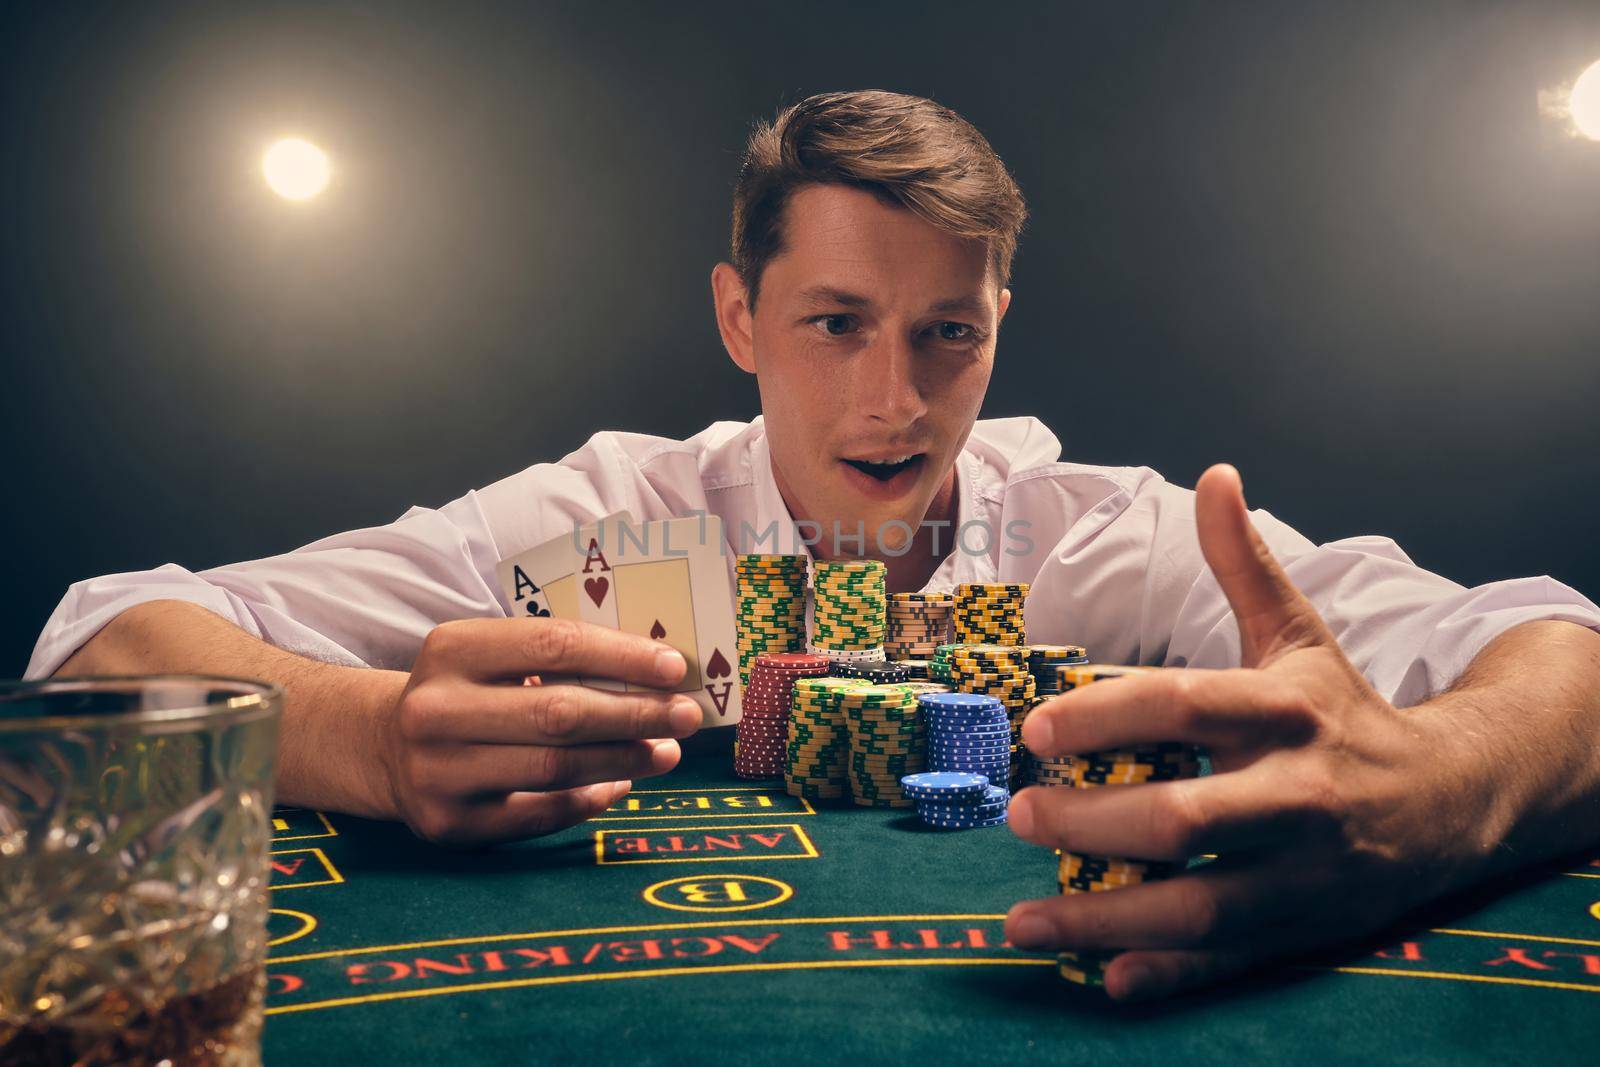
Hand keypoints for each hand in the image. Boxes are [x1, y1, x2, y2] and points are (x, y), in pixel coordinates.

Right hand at [381, 617, 701, 846]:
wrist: (384, 747)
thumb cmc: (466, 692)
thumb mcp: (490, 656)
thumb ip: (557, 658)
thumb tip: (655, 675)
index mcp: (451, 649)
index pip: (553, 645)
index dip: (621, 656)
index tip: (674, 668)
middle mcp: (436, 710)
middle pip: (560, 713)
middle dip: (636, 714)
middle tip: (686, 716)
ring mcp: (438, 772)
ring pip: (555, 768)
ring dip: (624, 760)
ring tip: (666, 751)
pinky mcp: (449, 823)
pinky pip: (540, 814)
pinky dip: (589, 800)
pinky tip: (621, 784)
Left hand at [1005, 464, 1483, 1000]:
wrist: (1453, 798)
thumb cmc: (1346, 711)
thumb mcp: (1298, 634)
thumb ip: (1245, 564)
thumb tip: (1213, 474)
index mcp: (1285, 709)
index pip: (1183, 706)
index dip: (1105, 714)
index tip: (1034, 729)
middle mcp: (1297, 791)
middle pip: (1183, 814)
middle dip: (1092, 821)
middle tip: (1018, 815)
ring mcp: (1303, 869)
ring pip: (1198, 903)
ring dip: (1105, 918)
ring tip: (1022, 920)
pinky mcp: (1305, 925)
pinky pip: (1231, 956)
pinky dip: (1169, 973)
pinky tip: (1106, 979)